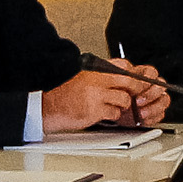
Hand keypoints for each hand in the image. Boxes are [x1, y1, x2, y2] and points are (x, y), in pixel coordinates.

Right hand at [44, 65, 166, 130]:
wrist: (46, 106)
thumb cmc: (61, 93)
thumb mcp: (81, 77)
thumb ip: (99, 76)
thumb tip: (119, 78)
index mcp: (93, 70)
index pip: (122, 66)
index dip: (133, 73)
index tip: (136, 78)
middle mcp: (97, 81)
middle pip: (129, 82)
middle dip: (136, 89)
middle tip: (136, 94)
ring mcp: (96, 96)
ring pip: (124, 100)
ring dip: (122, 105)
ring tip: (114, 106)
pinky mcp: (94, 111)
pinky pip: (114, 113)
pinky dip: (113, 115)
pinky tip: (104, 114)